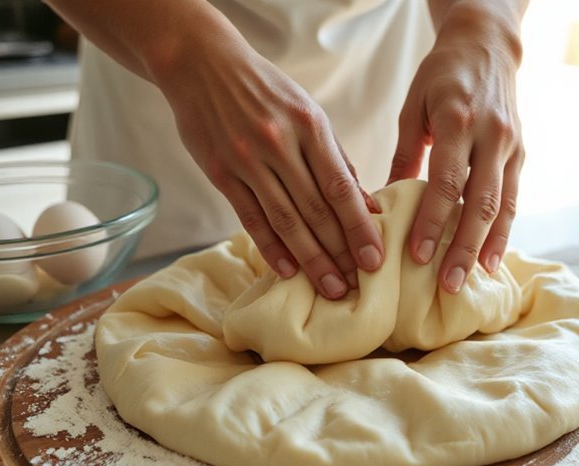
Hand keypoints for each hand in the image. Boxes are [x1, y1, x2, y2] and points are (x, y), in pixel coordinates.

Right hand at [153, 24, 383, 299]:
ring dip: (310, 259)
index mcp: (310, 126)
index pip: (341, 188)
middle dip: (340, 252)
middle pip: (316, 210)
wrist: (203, 64)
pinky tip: (286, 271)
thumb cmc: (266, 91)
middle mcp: (279, 144)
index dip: (360, 228)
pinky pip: (250, 217)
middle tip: (358, 286)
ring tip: (330, 288)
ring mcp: (247, 160)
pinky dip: (270, 247)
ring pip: (285, 220)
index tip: (376, 259)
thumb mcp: (308, 112)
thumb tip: (369, 204)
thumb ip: (337, 159)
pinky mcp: (221, 172)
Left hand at [389, 1, 525, 292]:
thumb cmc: (442, 77)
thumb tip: (384, 203)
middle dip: (463, 247)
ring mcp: (512, 146)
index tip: (417, 255)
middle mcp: (491, 136)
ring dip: (488, 246)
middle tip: (447, 284)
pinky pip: (515, 199)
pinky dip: (504, 231)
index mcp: (458, 121)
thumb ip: (405, 155)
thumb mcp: (414, 107)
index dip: (433, 222)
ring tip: (473, 279)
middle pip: (480, 202)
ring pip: (504, 206)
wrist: (488, 46)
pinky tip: (492, 258)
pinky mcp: (522, 154)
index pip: (447, 182)